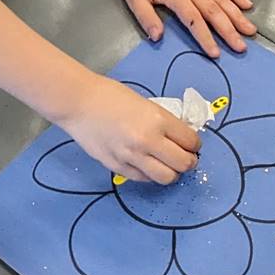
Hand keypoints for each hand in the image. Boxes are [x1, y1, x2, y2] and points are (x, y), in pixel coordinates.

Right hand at [63, 76, 200, 185]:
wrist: (79, 103)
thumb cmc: (112, 96)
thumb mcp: (147, 104)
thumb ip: (164, 123)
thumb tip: (181, 139)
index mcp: (158, 120)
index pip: (191, 141)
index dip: (195, 145)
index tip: (191, 144)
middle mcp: (148, 141)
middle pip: (183, 164)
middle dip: (189, 162)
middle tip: (185, 157)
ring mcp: (132, 157)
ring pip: (166, 178)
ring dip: (172, 172)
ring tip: (167, 165)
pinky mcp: (118, 167)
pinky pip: (144, 178)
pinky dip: (150, 174)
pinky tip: (146, 164)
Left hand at [118, 0, 255, 57]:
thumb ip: (146, 18)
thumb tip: (157, 37)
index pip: (193, 20)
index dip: (205, 37)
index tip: (216, 53)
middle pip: (214, 12)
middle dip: (229, 31)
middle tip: (241, 46)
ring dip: (237, 15)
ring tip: (250, 30)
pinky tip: (247, 4)